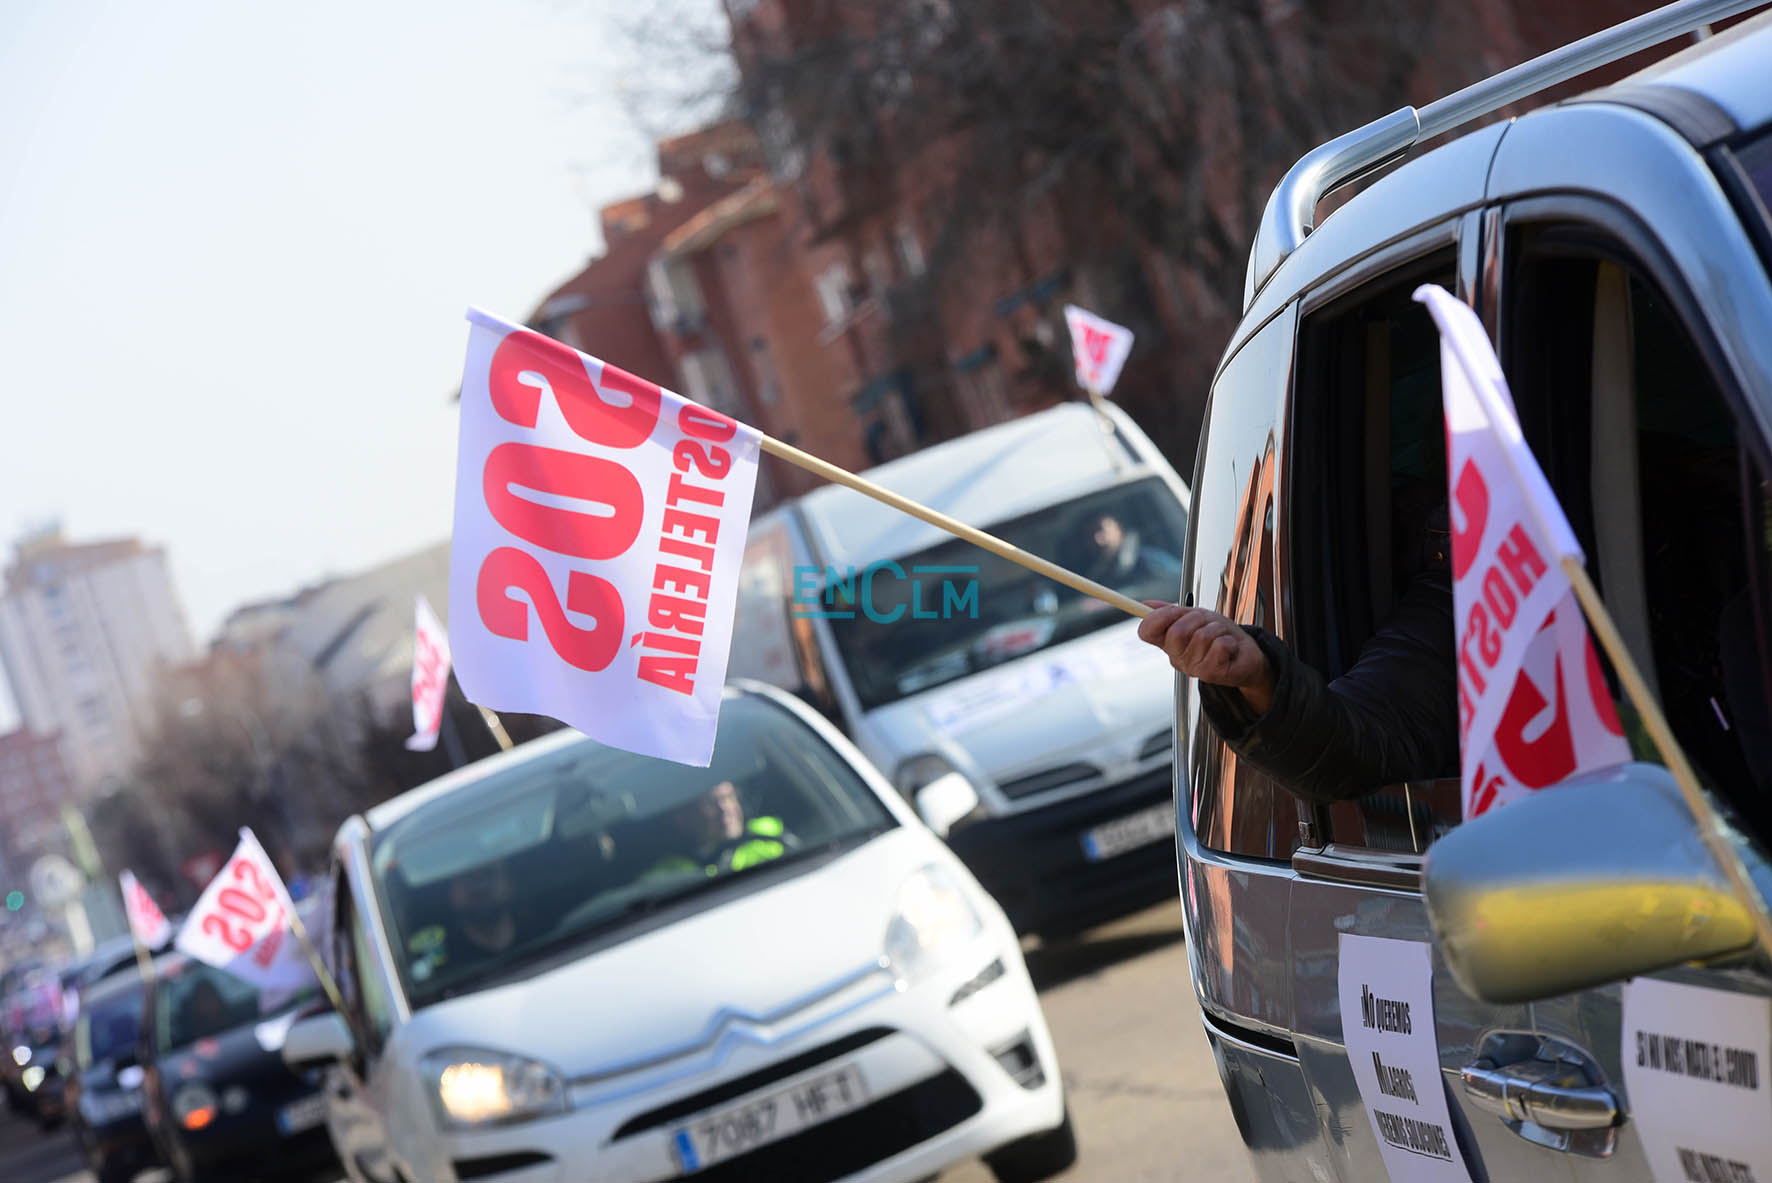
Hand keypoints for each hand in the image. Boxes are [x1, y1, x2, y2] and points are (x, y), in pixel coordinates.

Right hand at [1137, 602, 1276, 714]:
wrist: (1245, 656)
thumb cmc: (1219, 637)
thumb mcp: (1195, 618)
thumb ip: (1170, 612)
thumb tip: (1146, 603)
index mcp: (1168, 643)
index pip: (1147, 631)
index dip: (1158, 617)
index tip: (1174, 610)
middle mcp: (1177, 657)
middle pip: (1176, 632)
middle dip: (1197, 618)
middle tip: (1207, 623)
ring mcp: (1193, 668)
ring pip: (1202, 636)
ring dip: (1217, 629)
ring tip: (1221, 636)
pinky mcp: (1211, 674)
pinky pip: (1219, 646)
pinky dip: (1228, 640)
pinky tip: (1229, 647)